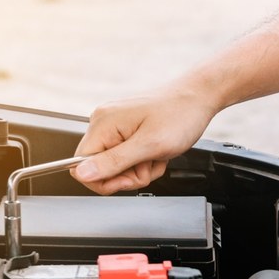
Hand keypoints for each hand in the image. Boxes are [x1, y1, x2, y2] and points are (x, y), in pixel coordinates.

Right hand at [71, 86, 219, 194]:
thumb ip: (114, 161)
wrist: (197, 98)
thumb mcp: (148, 145)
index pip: (80, 166)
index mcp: (103, 124)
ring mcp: (115, 126)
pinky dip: (144, 161)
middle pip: (100, 168)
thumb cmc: (179, 115)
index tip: (128, 179)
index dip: (103, 180)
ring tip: (156, 155)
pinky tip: (157, 152)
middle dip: (127, 175)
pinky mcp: (126, 130)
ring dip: (139, 169)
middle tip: (149, 164)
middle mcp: (103, 123)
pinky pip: (127, 158)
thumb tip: (82, 174)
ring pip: (116, 166)